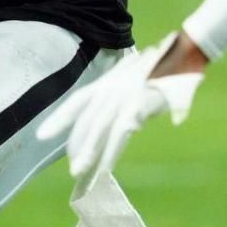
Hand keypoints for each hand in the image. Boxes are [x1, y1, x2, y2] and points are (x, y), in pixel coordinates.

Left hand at [38, 33, 205, 186]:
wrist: (183, 53)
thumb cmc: (160, 70)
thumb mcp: (137, 83)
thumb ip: (126, 104)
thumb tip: (125, 126)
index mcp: (107, 84)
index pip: (76, 102)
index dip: (59, 118)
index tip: (42, 135)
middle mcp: (111, 90)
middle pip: (89, 122)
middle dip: (80, 147)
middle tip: (74, 173)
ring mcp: (124, 95)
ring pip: (103, 128)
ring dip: (93, 151)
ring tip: (84, 173)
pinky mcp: (139, 103)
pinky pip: (123, 130)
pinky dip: (114, 147)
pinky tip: (108, 165)